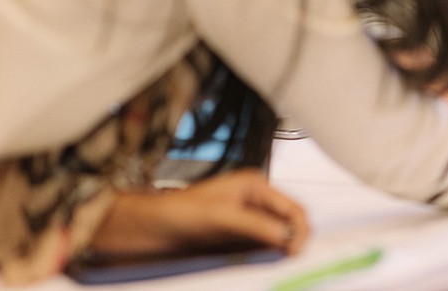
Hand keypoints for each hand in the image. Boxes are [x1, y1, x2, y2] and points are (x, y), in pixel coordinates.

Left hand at [89, 169, 308, 256]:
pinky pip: (262, 247)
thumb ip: (256, 226)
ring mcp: (248, 219)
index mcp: (256, 185)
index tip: (296, 252)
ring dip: (281, 249)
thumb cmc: (178, 212)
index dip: (300, 230)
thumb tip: (286, 237)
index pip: (293, 208)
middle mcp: (256, 200)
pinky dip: (268, 256)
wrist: (148, 229)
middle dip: (294, 240)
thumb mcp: (221, 218)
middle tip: (290, 260)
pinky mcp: (238, 237)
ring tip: (280, 263)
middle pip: (290, 222)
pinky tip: (264, 263)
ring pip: (278, 237)